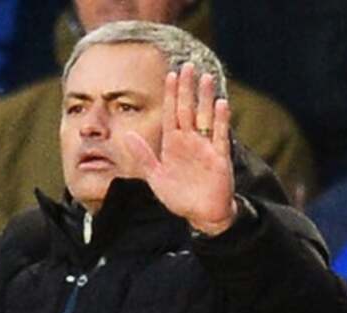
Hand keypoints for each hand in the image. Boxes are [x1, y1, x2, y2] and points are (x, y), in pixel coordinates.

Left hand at [123, 63, 235, 235]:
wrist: (201, 214)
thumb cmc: (178, 196)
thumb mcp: (155, 177)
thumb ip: (142, 156)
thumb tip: (126, 135)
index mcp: (173, 144)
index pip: (171, 113)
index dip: (171, 94)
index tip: (170, 74)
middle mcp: (190, 141)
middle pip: (187, 109)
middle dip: (187, 88)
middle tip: (188, 66)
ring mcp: (205, 147)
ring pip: (205, 117)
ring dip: (205, 98)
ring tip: (205, 78)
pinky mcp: (219, 158)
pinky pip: (219, 136)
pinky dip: (221, 121)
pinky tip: (221, 104)